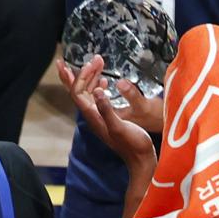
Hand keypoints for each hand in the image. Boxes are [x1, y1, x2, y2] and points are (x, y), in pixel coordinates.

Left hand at [60, 56, 155, 171]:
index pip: (77, 92)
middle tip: (91, 58)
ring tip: (97, 63)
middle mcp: (92, 115)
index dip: (79, 76)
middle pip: (78, 91)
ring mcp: (99, 117)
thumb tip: (97, 90)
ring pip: (88, 93)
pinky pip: (96, 98)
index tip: (90, 62)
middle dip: (81, 73)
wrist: (141, 159)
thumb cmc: (133, 144)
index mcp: (93, 116)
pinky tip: (104, 81)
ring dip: (90, 77)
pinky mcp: (107, 117)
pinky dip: (98, 86)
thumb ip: (108, 110)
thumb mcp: (120, 126)